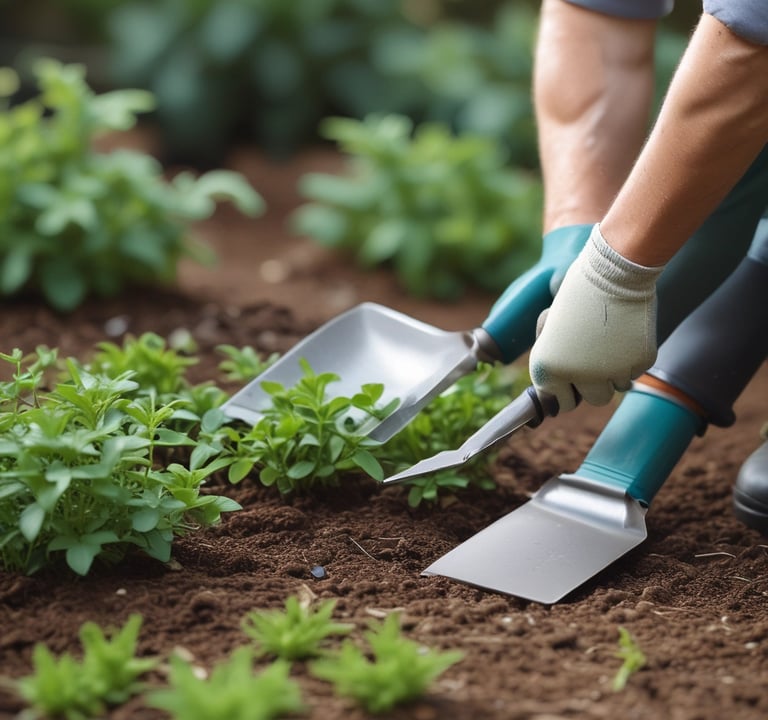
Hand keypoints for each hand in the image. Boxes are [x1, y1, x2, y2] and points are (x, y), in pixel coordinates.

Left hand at [529, 224, 663, 411]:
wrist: (614, 270)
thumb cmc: (578, 293)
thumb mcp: (551, 327)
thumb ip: (555, 355)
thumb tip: (559, 384)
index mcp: (547, 368)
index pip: (560, 401)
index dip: (568, 389)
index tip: (573, 379)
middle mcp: (577, 376)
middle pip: (593, 400)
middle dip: (594, 384)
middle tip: (596, 359)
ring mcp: (610, 372)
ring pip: (616, 389)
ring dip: (614, 372)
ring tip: (611, 342)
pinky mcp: (638, 363)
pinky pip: (635, 372)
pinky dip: (632, 358)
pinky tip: (626, 333)